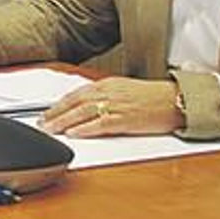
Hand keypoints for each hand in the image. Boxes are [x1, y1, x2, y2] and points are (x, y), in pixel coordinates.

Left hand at [41, 77, 182, 137]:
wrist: (177, 100)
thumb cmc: (154, 97)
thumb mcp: (125, 90)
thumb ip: (105, 97)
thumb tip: (87, 107)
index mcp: (107, 84)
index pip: (76, 94)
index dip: (59, 104)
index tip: (46, 112)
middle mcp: (109, 92)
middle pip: (75, 103)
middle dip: (55, 113)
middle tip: (42, 123)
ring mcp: (117, 105)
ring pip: (83, 113)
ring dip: (63, 122)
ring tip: (51, 130)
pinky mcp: (126, 119)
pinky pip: (100, 124)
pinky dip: (85, 129)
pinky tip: (74, 133)